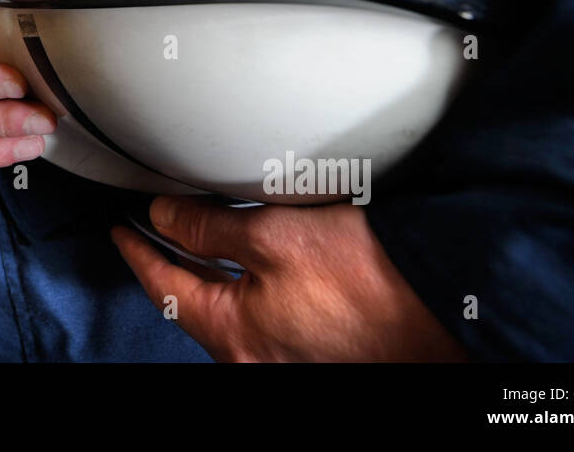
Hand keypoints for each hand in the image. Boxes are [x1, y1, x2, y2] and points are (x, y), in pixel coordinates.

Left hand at [112, 198, 465, 361]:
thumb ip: (209, 229)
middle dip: (175, 261)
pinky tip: (260, 258)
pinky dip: (252, 280)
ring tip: (200, 235)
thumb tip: (164, 218)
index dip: (140, 252)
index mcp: (235, 336)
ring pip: (235, 305)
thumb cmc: (369, 281)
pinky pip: (269, 309)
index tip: (123, 230)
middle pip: (199, 300)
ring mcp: (291, 354)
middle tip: (153, 229)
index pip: (168, 286)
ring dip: (216, 268)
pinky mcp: (323, 345)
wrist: (451, 307)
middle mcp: (259, 356)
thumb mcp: (272, 236)